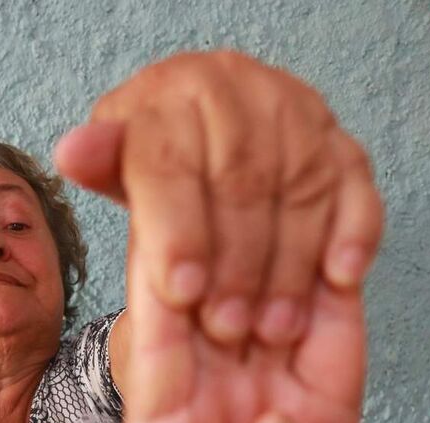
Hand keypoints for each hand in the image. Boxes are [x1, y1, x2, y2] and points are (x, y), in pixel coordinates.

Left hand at [56, 50, 381, 345]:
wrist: (200, 127)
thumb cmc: (156, 163)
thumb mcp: (120, 170)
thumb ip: (104, 168)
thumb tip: (73, 152)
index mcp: (165, 96)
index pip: (169, 164)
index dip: (175, 231)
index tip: (179, 292)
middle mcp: (230, 87)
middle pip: (241, 180)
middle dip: (236, 261)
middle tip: (227, 327)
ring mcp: (291, 107)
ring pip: (301, 185)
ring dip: (291, 261)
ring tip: (274, 327)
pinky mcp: (336, 136)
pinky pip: (356, 182)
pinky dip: (355, 229)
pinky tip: (343, 276)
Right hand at [59, 51, 382, 422]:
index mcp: (314, 413)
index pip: (333, 321)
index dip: (336, 262)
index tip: (335, 202)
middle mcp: (259, 385)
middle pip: (270, 287)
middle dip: (268, 228)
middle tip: (262, 154)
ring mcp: (203, 390)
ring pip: (209, 293)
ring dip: (208, 237)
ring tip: (203, 167)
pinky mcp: (153, 408)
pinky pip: (157, 335)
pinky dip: (159, 283)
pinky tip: (161, 231)